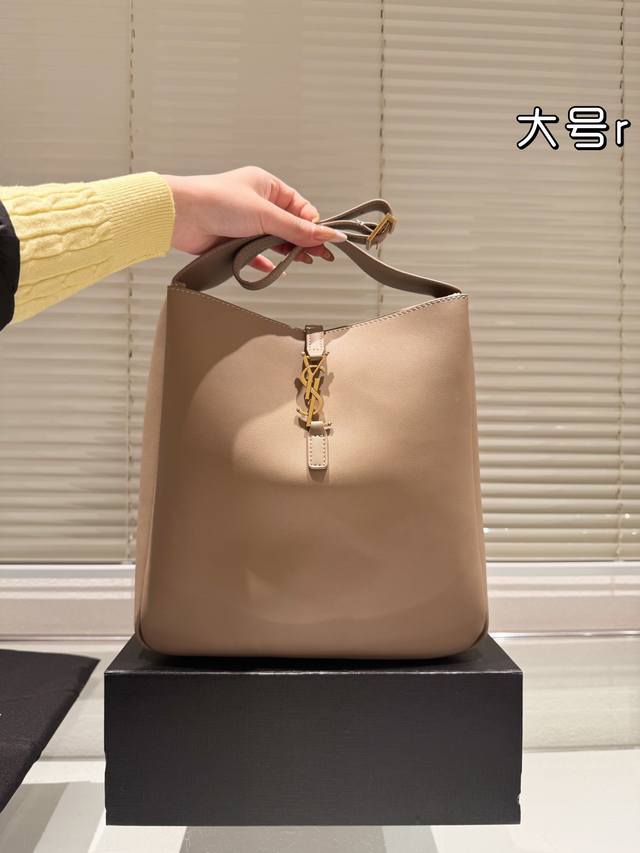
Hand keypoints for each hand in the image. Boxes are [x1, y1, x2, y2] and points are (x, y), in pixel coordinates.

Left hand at [161, 166, 346, 273]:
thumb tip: (329, 234)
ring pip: (273, 241)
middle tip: (319, 258)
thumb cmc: (217, 201)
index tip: (324, 243)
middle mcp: (257, 203)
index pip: (300, 208)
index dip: (313, 226)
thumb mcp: (265, 214)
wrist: (181, 215)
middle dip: (303, 241)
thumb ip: (298, 229)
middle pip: (289, 226)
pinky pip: (255, 255)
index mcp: (267, 186)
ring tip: (299, 262)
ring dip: (285, 252)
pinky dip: (265, 263)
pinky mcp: (233, 242)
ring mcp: (245, 224)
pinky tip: (276, 269)